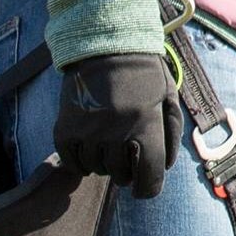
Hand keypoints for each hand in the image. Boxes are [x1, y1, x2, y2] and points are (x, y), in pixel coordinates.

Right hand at [53, 51, 181, 197]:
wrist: (107, 47)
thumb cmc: (144, 73)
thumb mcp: (167, 97)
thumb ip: (170, 133)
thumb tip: (165, 167)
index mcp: (146, 124)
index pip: (149, 175)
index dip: (149, 188)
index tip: (145, 188)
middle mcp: (116, 132)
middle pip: (120, 175)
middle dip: (128, 171)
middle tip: (128, 156)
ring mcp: (88, 132)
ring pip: (97, 170)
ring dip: (105, 164)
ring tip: (110, 145)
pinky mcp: (65, 130)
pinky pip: (73, 163)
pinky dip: (82, 162)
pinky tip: (91, 149)